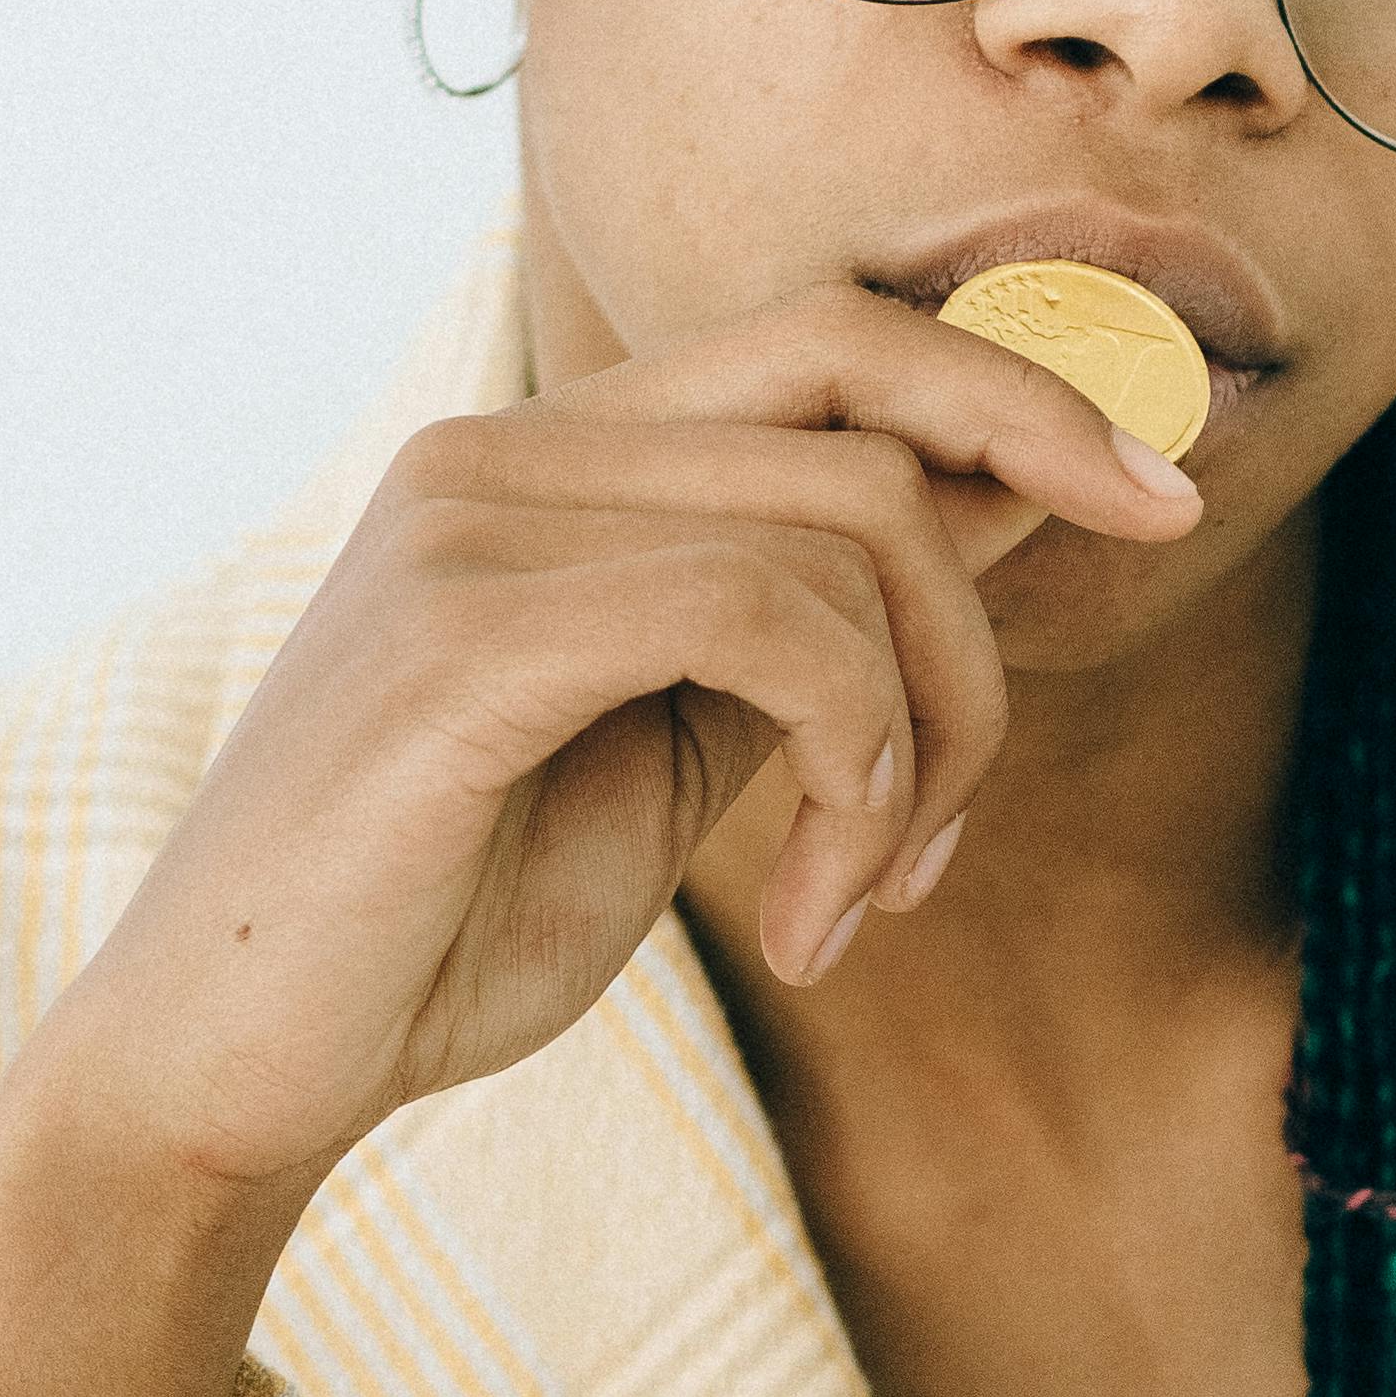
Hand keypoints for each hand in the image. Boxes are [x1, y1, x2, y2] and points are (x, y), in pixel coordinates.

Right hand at [51, 287, 1203, 1167]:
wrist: (232, 1062)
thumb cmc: (441, 923)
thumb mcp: (679, 746)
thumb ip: (815, 618)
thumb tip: (1012, 497)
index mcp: (553, 457)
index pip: (834, 334)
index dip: (1020, 389)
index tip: (1163, 495)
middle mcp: (507, 446)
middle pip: (869, 398)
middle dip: (1010, 576)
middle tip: (985, 804)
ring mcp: (475, 521)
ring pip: (849, 530)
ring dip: (922, 745)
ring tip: (864, 901)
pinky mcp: (466, 634)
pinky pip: (767, 619)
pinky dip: (855, 765)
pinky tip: (819, 910)